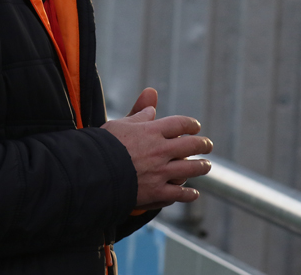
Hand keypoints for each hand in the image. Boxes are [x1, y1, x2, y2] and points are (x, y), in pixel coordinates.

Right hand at [101, 88, 212, 209]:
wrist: (93, 173)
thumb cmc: (102, 146)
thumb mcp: (119, 124)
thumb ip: (138, 114)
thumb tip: (152, 106)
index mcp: (152, 131)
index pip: (180, 124)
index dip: (191, 124)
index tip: (195, 127)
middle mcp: (160, 150)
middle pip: (191, 145)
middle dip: (203, 144)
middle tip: (208, 146)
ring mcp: (161, 172)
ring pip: (191, 169)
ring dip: (201, 167)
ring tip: (206, 166)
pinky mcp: (157, 193)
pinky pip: (179, 194)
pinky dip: (189, 194)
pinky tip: (193, 193)